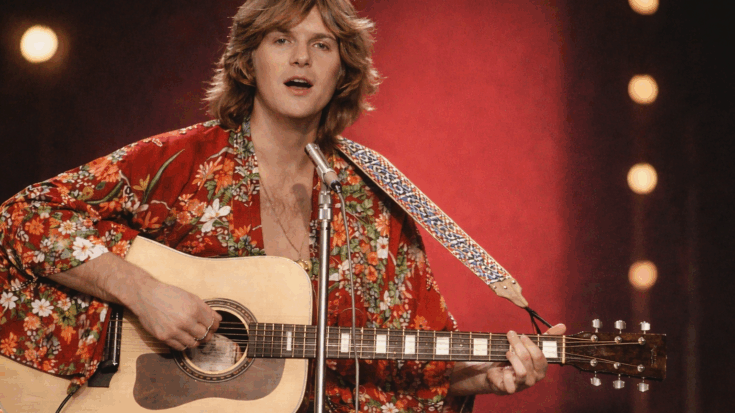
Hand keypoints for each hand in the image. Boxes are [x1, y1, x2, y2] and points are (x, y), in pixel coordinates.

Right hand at [128, 277, 221, 350]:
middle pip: (204, 335)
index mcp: (194, 308)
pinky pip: (180, 347)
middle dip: (207, 334)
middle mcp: (185, 320)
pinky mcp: (164, 337)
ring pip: (193, 343)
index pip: (212, 323)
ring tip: (194, 335)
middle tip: (205, 333)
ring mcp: (174, 330)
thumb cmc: (169, 294)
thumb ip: (206, 309)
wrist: (146, 296)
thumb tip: (219, 319)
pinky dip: (184, 344)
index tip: (214, 326)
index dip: (215, 326)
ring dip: (196, 340)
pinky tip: (183, 337)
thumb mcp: (191, 297)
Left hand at [449, 323, 565, 395]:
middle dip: (517, 344)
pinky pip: (509, 383)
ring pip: (520, 371)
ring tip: (507, 352)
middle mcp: (534, 378)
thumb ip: (547, 338)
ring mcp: (522, 385)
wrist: (498, 373)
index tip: (522, 335)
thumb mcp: (530, 346)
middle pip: (527, 359)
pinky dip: (505, 373)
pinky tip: (503, 368)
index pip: (540, 356)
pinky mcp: (510, 389)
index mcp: (541, 368)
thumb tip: (562, 325)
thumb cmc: (517, 359)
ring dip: (512, 358)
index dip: (530, 344)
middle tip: (510, 335)